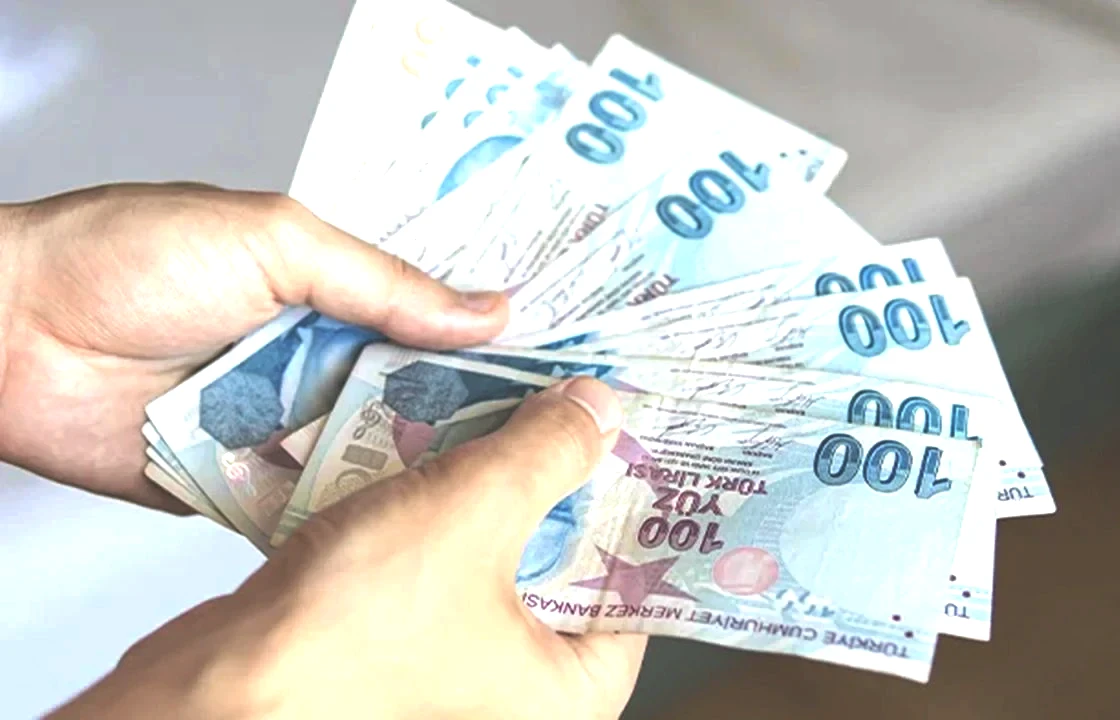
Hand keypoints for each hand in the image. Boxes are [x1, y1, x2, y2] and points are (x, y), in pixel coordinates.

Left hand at [0, 183, 506, 510]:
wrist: (5, 332)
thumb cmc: (125, 257)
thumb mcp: (275, 242)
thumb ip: (383, 283)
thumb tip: (488, 310)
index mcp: (330, 295)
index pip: (432, 323)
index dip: (493, 348)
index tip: (567, 368)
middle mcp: (315, 363)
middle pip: (416, 400)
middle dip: (475, 420)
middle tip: (554, 441)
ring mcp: (281, 428)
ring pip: (373, 459)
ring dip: (421, 473)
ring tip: (502, 492)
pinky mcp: (241, 487)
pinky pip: (312, 508)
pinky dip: (351, 519)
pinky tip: (411, 530)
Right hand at [50, 377, 644, 719]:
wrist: (214, 685)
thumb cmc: (351, 628)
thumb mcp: (473, 513)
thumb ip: (547, 454)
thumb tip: (601, 409)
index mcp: (573, 688)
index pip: (638, 583)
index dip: (640, 501)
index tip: (637, 433)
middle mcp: (525, 686)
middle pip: (573, 559)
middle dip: (565, 480)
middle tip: (575, 402)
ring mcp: (462, 664)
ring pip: (504, 553)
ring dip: (500, 483)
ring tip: (516, 403)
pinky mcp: (405, 640)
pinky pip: (449, 560)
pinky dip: (448, 507)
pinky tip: (442, 444)